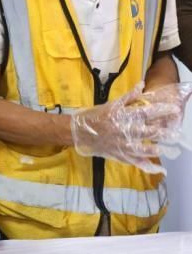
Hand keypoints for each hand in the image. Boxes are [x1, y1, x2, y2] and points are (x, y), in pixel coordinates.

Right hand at [71, 82, 190, 172]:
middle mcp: (123, 131)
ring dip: (154, 149)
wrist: (77, 132)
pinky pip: (134, 161)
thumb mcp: (110, 104)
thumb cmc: (94, 116)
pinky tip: (157, 168)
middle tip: (175, 133)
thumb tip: (142, 84)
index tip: (174, 109)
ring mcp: (121, 145)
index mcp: (122, 116)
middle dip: (162, 132)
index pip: (145, 112)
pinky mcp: (119, 155)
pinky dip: (146, 166)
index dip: (160, 110)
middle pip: (147, 132)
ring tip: (165, 149)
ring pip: (141, 149)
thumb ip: (128, 96)